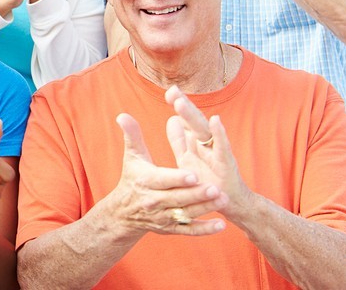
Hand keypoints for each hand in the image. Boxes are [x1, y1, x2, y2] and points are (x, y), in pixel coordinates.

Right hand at [105, 113, 227, 237]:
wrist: (124, 212)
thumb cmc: (133, 177)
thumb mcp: (132, 156)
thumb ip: (132, 135)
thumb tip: (122, 115)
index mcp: (147, 181)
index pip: (164, 180)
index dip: (178, 178)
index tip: (194, 174)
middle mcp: (154, 201)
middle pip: (178, 198)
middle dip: (196, 194)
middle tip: (215, 187)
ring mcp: (164, 216)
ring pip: (186, 214)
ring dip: (205, 208)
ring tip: (223, 199)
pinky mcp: (172, 228)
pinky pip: (190, 231)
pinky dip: (205, 229)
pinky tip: (221, 225)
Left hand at [164, 86, 251, 220]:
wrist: (226, 202)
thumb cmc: (207, 179)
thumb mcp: (188, 159)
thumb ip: (179, 141)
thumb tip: (171, 119)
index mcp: (196, 141)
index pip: (186, 119)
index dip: (179, 105)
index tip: (169, 91)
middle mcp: (207, 143)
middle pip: (194, 120)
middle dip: (183, 105)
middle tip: (172, 91)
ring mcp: (217, 151)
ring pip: (204, 130)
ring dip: (192, 116)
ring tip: (180, 103)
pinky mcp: (226, 164)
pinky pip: (222, 147)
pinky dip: (220, 133)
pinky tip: (216, 120)